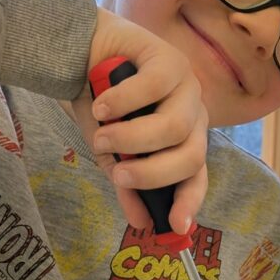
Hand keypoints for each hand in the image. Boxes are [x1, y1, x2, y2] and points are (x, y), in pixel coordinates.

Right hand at [70, 6, 207, 233]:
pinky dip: (121, 102)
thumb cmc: (101, 104)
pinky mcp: (170, 58)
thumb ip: (127, 183)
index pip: (197, 176)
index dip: (189, 201)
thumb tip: (141, 222)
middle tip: (118, 173)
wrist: (83, 53)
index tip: (176, 226)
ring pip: (173, 127)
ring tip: (101, 137)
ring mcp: (186, 86)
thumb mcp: (111, 151)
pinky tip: (100, 105)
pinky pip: (152, 89)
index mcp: (183, 141)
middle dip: (151, 173)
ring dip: (131, 139)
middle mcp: (193, 116)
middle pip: (190, 156)